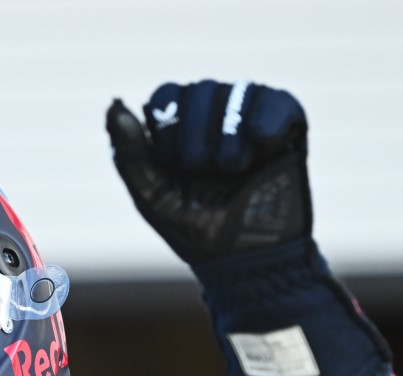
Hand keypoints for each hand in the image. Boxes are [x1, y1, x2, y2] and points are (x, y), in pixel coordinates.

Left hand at [106, 80, 311, 266]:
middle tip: (204, 168)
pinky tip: (263, 144)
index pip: (166, 95)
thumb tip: (114, 104)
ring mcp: (251, 121)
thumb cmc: (197, 231)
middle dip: (196, 132)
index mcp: (179, 131)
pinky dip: (267, 118)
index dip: (167, 122)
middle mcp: (214, 119)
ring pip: (237, 91)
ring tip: (235, 167)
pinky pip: (277, 101)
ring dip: (229, 132)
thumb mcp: (152, 196)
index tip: (175, 161)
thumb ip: (129, 153)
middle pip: (200, 90)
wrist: (246, 259)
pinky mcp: (288, 129)